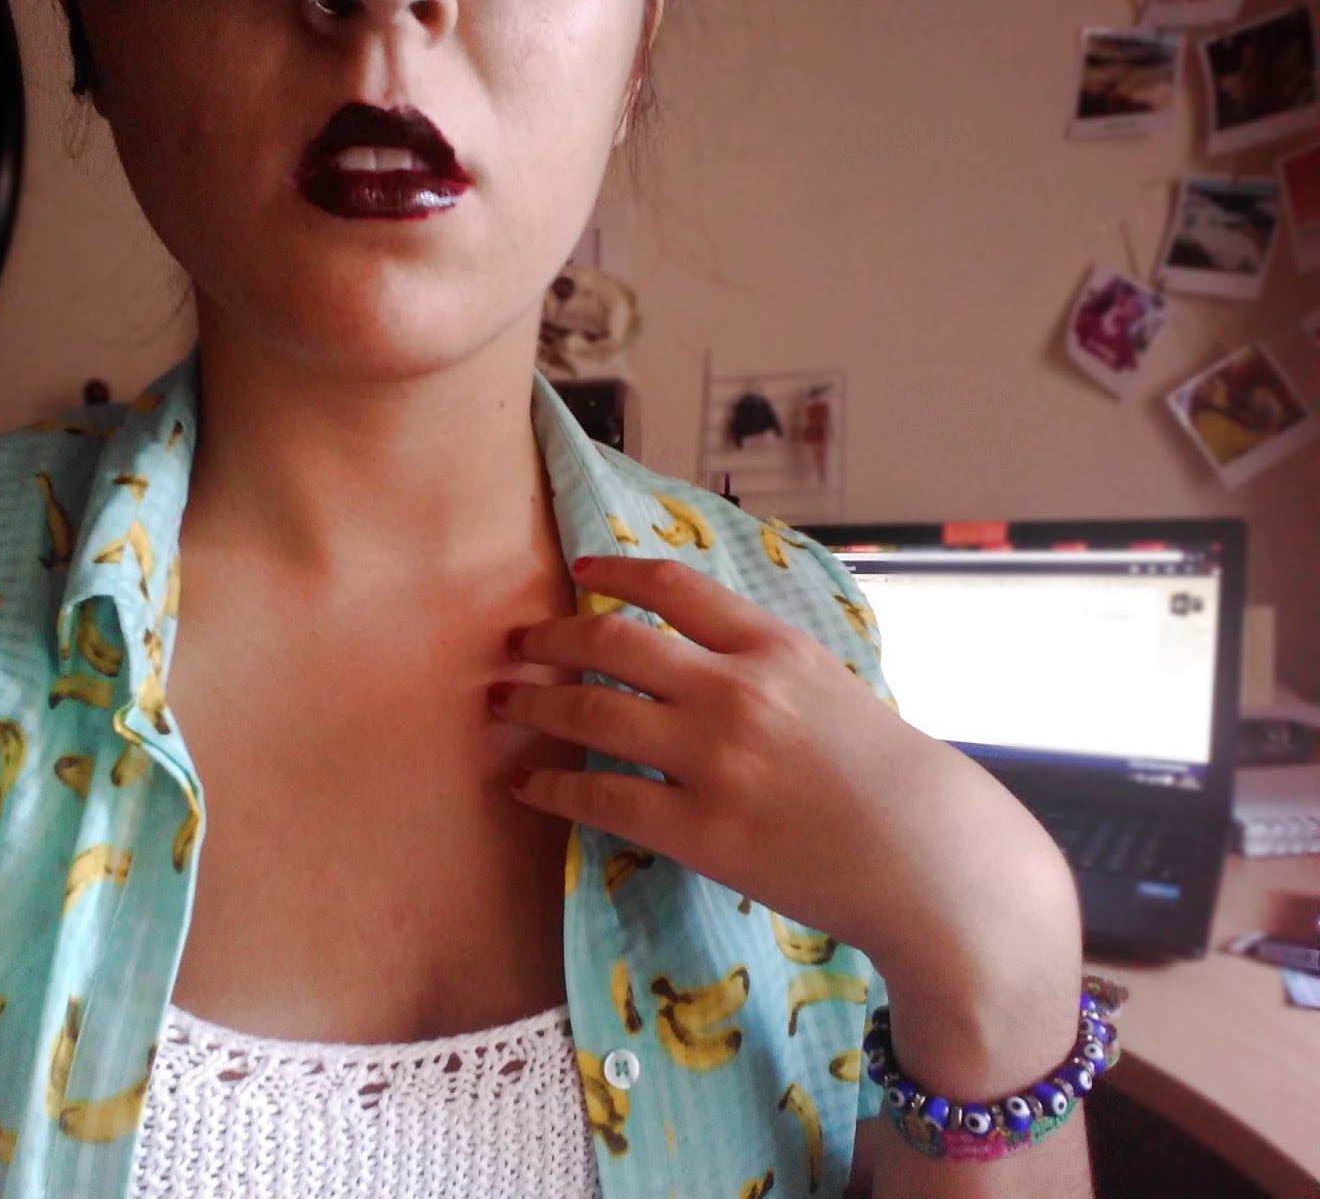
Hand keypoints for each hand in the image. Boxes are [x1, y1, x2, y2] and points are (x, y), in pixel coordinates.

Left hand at [493, 555, 1072, 989]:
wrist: (931, 861)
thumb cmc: (893, 778)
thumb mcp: (834, 689)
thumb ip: (767, 666)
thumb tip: (702, 653)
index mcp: (773, 646)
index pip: (673, 585)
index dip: (613, 571)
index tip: (578, 573)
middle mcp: (734, 689)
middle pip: (614, 641)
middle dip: (550, 638)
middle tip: (515, 644)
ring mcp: (712, 759)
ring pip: (591, 712)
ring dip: (533, 703)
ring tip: (501, 703)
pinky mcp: (699, 830)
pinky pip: (599, 798)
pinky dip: (550, 785)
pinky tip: (524, 782)